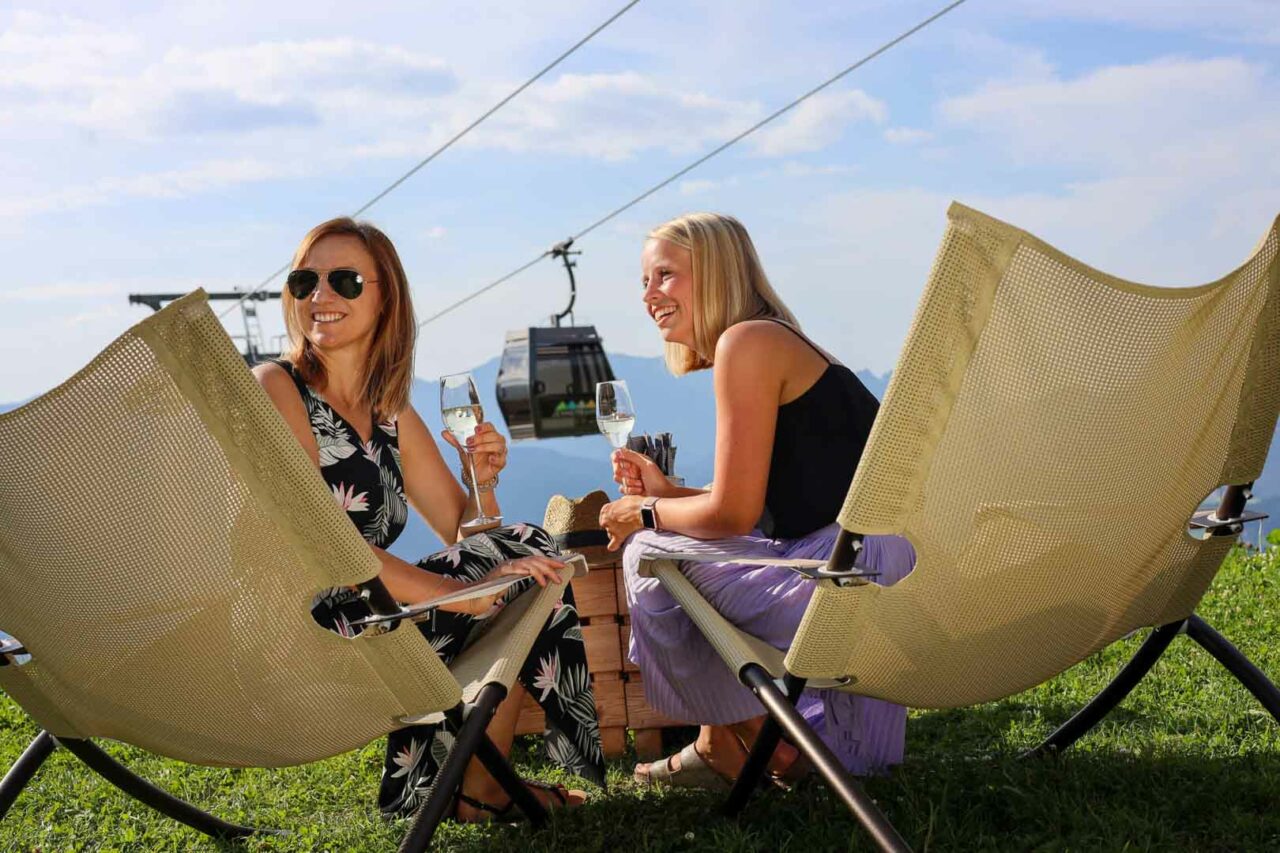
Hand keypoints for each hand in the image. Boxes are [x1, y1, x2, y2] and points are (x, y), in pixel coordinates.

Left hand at [441, 422, 507, 482]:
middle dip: (481, 438)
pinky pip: (502, 459)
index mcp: (488, 435)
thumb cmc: (471, 458)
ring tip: (474, 450)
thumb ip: (455, 440)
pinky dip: (496, 458)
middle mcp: (496, 441)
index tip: (475, 429)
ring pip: (498, 446)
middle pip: (494, 435)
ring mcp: (500, 452)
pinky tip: (490, 459)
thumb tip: (444, 432)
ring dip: (485, 447)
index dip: (483, 427)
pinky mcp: (501, 463)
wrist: (474, 474)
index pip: (489, 426)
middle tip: (469, 442)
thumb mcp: (462, 448)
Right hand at [441, 555, 566, 616]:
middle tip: (562, 570)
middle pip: (534, 559)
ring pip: (528, 563)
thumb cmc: (488, 597)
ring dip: (542, 570)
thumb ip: (521, 590)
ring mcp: (505, 566)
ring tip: (551, 579)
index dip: (549, 562)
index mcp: (515, 567)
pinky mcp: (499, 572)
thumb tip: (536, 594)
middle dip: (550, 564)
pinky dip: (527, 571)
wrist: (472, 599)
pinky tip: (537, 577)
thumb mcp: (510, 592)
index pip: (535, 561)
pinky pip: (515, 569)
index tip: (562, 565)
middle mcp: (511, 564)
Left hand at [599, 495, 644, 550]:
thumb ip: (619, 505)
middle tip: (623, 525)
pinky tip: (615, 546)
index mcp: (606, 509)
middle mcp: (605, 519)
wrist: (644, 511)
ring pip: (610, 535)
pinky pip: (612, 545)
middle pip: (606, 526)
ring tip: (625, 533)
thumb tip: (621, 508)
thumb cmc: (637, 504)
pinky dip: (613, 546)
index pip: (605, 516)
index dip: (613, 517)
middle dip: (613, 526)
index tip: (619, 518)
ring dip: (616, 535)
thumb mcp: (625, 499)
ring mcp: (611, 529)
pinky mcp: (618, 537)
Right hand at [612, 448, 673, 497]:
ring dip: (630, 483)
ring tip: (641, 483)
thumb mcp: (646, 464)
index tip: (619, 462)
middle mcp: (630, 468)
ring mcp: (629, 479)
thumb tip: (618, 451)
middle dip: (627, 474)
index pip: (618, 456)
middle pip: (616, 469)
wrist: (662, 494)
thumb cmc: (657, 479)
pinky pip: (621, 489)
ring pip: (618, 480)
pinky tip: (640, 490)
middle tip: (637, 475)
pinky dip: (631, 490)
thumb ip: (631, 456)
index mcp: (634, 460)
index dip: (616, 459)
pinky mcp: (628, 489)